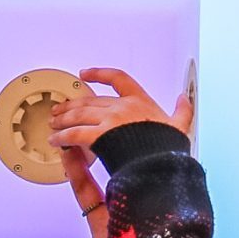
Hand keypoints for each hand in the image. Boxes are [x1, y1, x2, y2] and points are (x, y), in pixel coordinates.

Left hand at [49, 67, 193, 151]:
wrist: (163, 164)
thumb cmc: (169, 149)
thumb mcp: (180, 126)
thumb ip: (182, 111)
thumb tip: (184, 99)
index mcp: (140, 101)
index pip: (118, 79)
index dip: (99, 74)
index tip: (86, 73)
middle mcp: (122, 107)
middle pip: (90, 100)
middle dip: (72, 105)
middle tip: (60, 110)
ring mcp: (110, 120)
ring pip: (80, 115)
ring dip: (63, 120)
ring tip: (54, 125)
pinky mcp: (100, 136)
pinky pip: (75, 134)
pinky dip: (62, 137)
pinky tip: (56, 140)